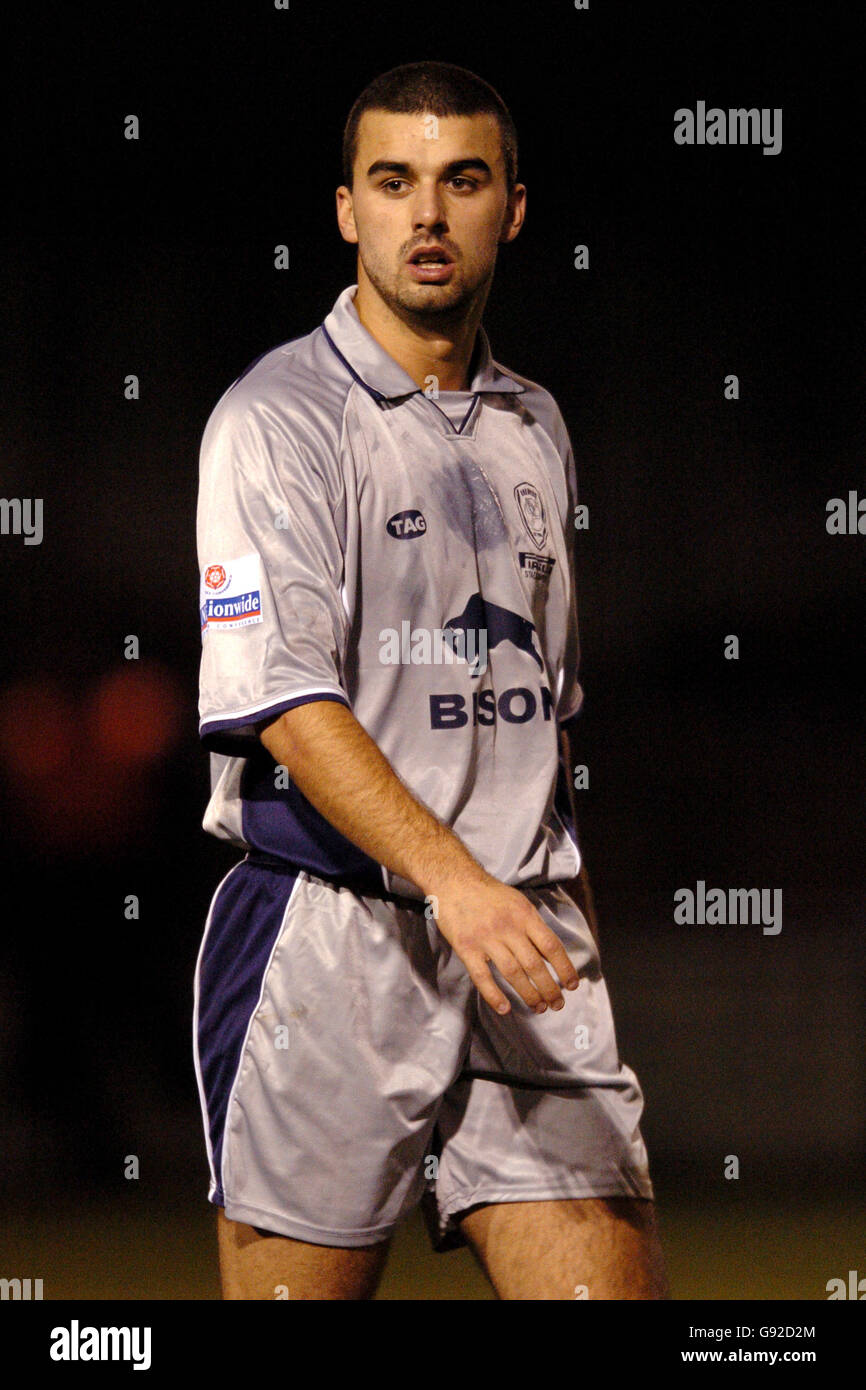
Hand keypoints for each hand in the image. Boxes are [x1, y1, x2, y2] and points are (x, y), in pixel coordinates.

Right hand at [430, 870, 580, 1015]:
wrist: (455, 880)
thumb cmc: (490, 894)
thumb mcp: (518, 902)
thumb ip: (533, 926)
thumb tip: (551, 954)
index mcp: (525, 915)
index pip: (551, 946)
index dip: (565, 968)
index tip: (572, 985)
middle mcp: (508, 927)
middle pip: (534, 964)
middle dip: (549, 988)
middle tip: (557, 1004)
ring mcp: (486, 938)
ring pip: (513, 973)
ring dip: (528, 994)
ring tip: (538, 1008)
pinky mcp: (466, 948)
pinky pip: (482, 976)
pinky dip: (494, 995)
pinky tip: (504, 1008)